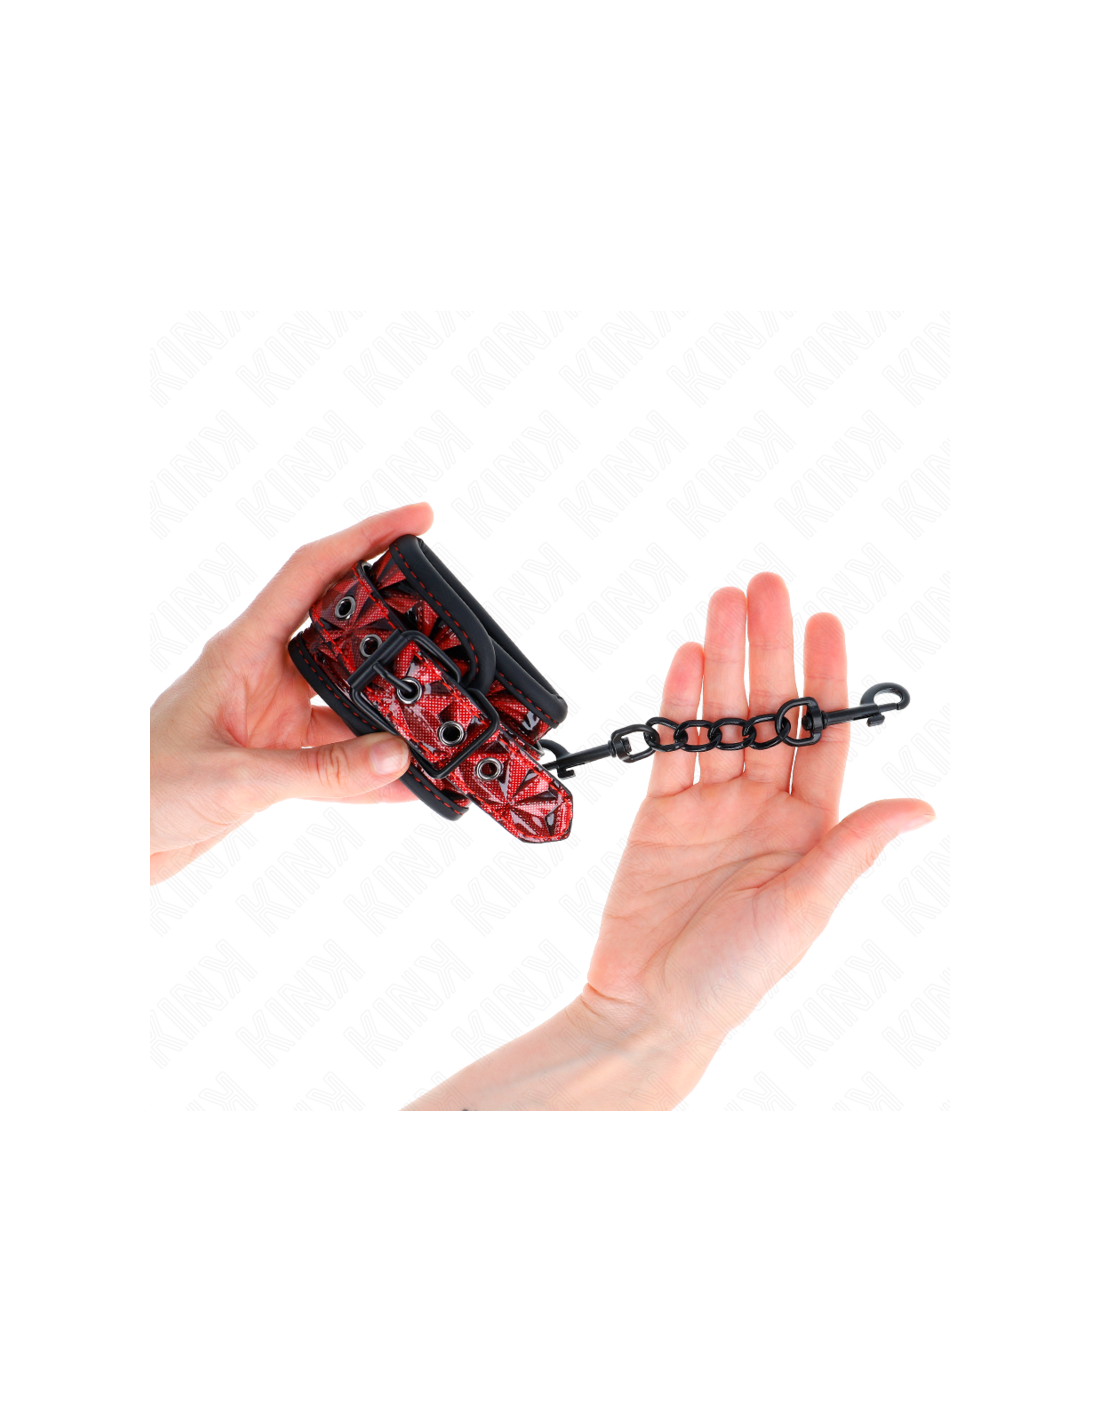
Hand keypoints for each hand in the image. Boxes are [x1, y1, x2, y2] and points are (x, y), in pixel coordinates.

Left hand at [150, 503, 433, 883]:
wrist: (108, 840)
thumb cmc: (139, 790)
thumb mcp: (236, 778)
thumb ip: (320, 772)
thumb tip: (399, 758)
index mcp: (241, 649)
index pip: (312, 572)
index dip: (366, 538)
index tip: (419, 520)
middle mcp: (262, 673)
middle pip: (345, 630)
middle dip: (398, 624)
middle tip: (451, 627)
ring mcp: (272, 716)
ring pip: (349, 699)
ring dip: (392, 711)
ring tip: (442, 720)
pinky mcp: (276, 760)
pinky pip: (340, 758)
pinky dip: (374, 773)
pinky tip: (411, 787)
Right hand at [579, 574, 934, 1089]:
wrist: (650, 1006)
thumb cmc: (735, 973)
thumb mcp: (805, 909)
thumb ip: (852, 848)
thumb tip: (922, 807)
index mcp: (809, 829)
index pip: (823, 738)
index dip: (825, 680)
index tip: (825, 623)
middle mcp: (763, 807)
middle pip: (770, 714)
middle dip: (770, 650)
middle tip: (767, 588)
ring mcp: (710, 806)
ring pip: (720, 720)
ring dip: (723, 662)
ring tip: (725, 604)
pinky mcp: (660, 813)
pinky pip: (674, 749)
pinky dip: (678, 706)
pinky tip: (687, 661)